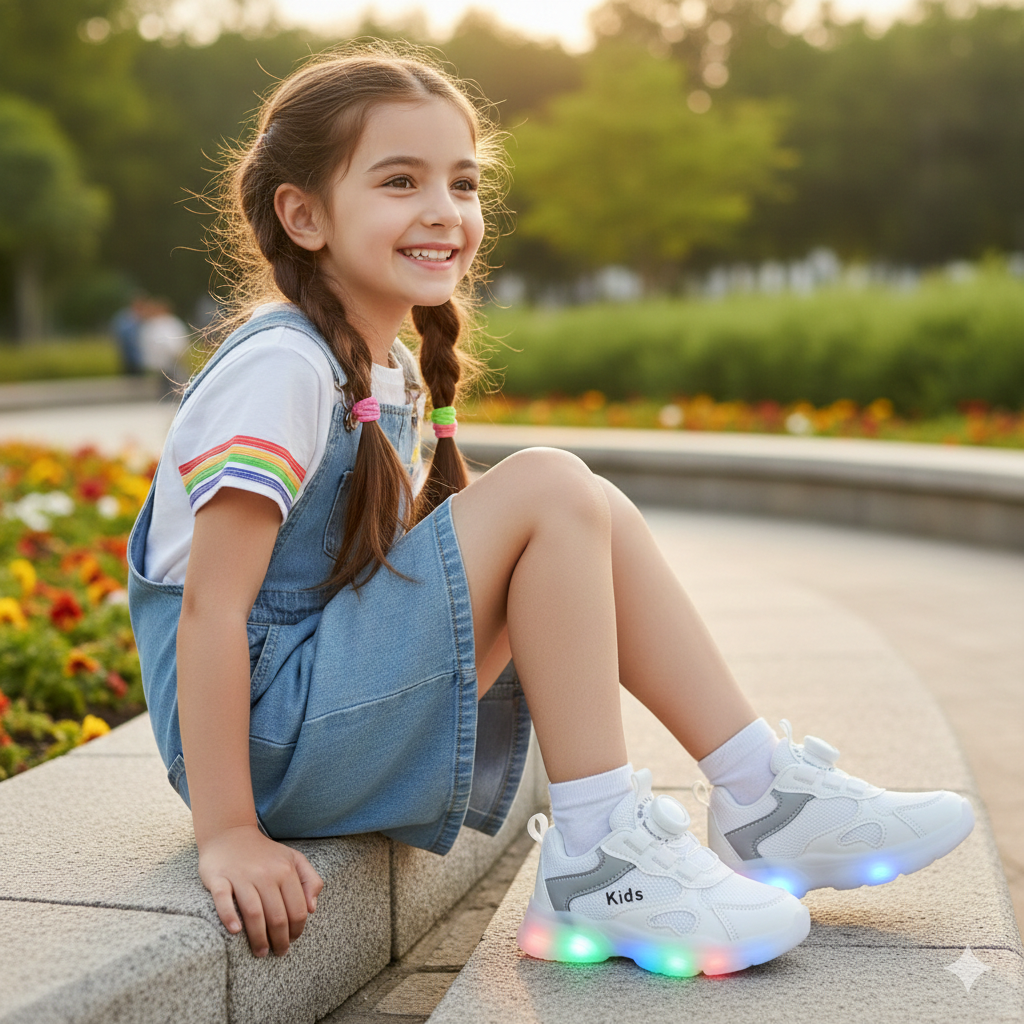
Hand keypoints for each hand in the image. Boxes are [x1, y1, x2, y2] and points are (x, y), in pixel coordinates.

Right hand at [197, 823, 323, 956]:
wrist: (230, 833)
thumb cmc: (265, 853)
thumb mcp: (293, 859)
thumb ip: (310, 880)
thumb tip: (312, 908)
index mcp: (286, 870)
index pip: (297, 908)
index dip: (297, 929)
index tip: (293, 940)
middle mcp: (265, 873)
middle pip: (277, 916)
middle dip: (280, 940)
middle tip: (279, 953)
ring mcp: (241, 876)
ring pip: (254, 913)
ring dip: (258, 938)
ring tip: (261, 952)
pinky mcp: (219, 878)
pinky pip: (223, 900)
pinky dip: (229, 917)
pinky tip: (236, 931)